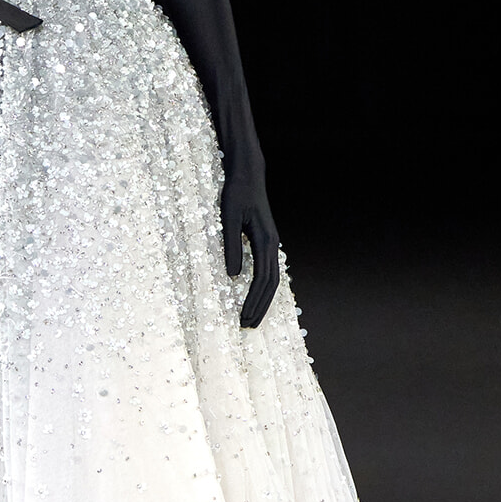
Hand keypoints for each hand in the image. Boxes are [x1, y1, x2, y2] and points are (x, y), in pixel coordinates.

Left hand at [220, 173, 279, 328]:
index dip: (254, 300)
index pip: (262, 279)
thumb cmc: (235, 193)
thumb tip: (232, 276)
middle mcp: (272, 245)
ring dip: (262, 299)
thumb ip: (231, 246)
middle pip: (270, 284)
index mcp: (265, 241)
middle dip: (260, 306)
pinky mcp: (264, 241)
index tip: (243, 317)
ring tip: (251, 317)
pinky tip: (255, 296)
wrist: (247, 175)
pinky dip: (262, 287)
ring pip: (271, 278)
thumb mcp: (227, 218)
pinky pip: (267, 270)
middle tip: (247, 326)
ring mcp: (270, 243)